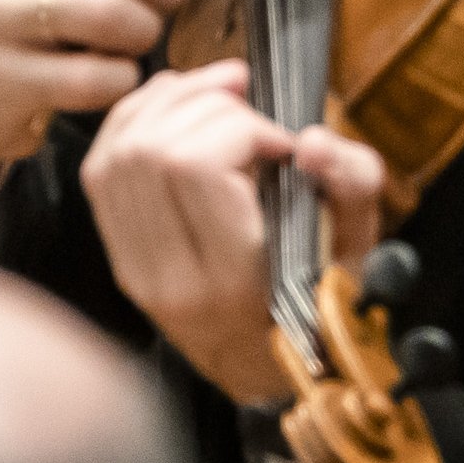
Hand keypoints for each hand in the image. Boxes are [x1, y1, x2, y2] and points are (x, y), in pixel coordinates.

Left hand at [79, 62, 387, 406]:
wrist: (271, 366)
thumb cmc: (324, 298)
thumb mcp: (361, 245)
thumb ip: (353, 184)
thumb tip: (310, 141)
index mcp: (235, 278)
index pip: (198, 167)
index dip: (240, 127)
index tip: (281, 140)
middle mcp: (172, 278)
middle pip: (152, 152)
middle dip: (205, 106)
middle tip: (251, 109)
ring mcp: (135, 270)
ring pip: (118, 154)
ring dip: (169, 104)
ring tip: (220, 96)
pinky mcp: (119, 256)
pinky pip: (101, 169)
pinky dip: (136, 121)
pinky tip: (179, 108)